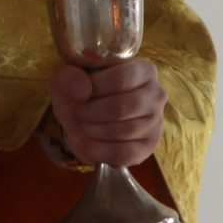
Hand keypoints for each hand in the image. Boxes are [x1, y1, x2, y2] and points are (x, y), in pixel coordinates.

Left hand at [48, 58, 166, 166]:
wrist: (81, 120)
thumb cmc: (79, 93)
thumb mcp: (65, 78)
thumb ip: (69, 76)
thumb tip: (83, 89)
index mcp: (143, 69)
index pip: (120, 78)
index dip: (93, 88)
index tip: (81, 93)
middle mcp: (156, 94)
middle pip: (121, 107)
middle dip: (90, 112)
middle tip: (79, 112)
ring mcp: (156, 122)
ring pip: (123, 131)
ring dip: (93, 130)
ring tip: (84, 124)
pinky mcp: (148, 146)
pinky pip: (123, 153)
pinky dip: (98, 151)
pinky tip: (89, 142)